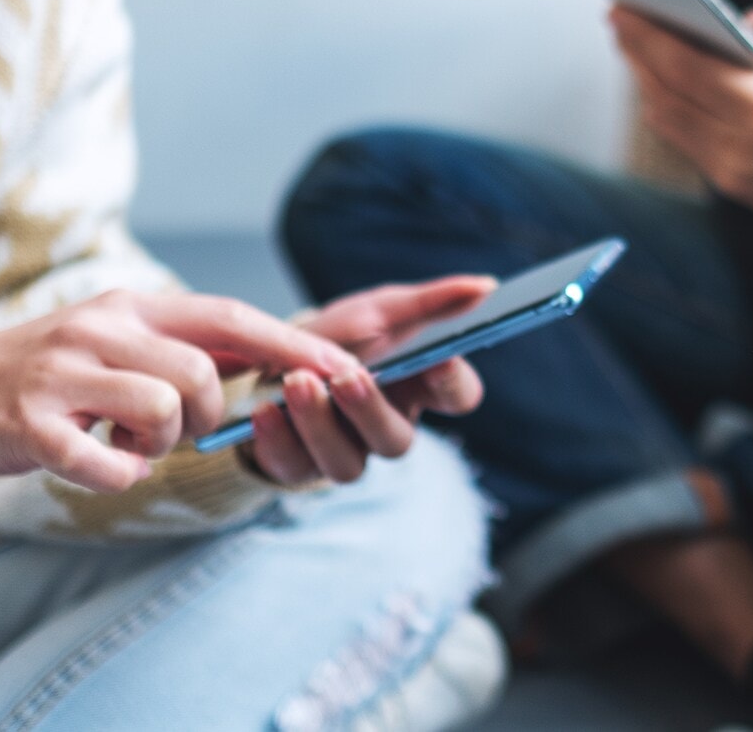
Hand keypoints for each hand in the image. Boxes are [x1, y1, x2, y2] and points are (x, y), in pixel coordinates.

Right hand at [0, 290, 340, 492]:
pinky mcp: (31, 423)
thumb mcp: (115, 343)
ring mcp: (65, 373)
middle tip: (169, 430)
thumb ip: (182, 349)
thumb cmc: (45, 377)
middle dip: (207, 417)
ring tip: (125, 444)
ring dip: (159, 446)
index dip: (293, 345)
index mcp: (133, 307)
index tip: (348, 368)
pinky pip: (106, 463)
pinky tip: (99, 469)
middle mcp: (103, 328)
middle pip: (205, 373)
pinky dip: (116, 478)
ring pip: (165, 410)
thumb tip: (271, 364)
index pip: (233, 317)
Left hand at [244, 275, 492, 485]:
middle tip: (348, 377)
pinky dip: (276, 439)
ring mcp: (343, 453)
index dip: (453, 383)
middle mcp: (386, 429)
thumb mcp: (381, 309)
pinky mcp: (296, 467)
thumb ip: (432, 301)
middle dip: (370, 409)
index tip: (442, 356)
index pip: (458, 397)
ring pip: (346, 465)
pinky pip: (291, 466)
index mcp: (418, 390)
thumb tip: (487, 286)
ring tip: (297, 383)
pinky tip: (265, 410)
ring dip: (320, 425)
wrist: (274, 356)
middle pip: (396, 440)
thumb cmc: (340, 336)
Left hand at [612, 4, 752, 220]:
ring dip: (645, 71)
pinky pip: (680, 132)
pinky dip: (663, 98)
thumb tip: (749, 20)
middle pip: (670, 87)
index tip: (628, 3)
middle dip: (640, 45)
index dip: (656, 36)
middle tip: (616, 7)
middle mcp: (744, 147)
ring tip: (627, 33)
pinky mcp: (733, 183)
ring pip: (667, 112)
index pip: (692, 69)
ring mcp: (734, 170)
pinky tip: (655, 79)